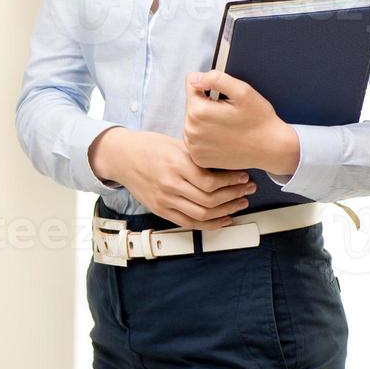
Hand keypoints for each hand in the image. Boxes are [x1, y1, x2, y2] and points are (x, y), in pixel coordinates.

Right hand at [89, 128, 256, 229]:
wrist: (122, 156)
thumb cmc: (149, 146)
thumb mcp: (175, 144)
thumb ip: (198, 156)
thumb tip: (227, 163)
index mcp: (176, 164)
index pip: (210, 180)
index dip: (232, 181)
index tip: (243, 176)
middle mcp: (170, 184)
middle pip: (210, 200)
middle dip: (234, 195)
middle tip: (248, 189)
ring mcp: (165, 200)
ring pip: (202, 214)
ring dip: (227, 211)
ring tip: (240, 202)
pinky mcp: (161, 210)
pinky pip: (189, 223)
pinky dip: (210, 224)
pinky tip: (224, 219)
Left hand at [183, 70, 297, 174]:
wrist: (271, 148)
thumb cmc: (259, 119)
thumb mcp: (243, 91)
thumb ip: (216, 79)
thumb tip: (194, 78)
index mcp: (198, 111)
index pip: (191, 85)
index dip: (208, 87)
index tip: (223, 98)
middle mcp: (191, 131)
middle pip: (191, 104)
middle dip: (207, 104)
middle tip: (229, 114)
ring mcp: (194, 147)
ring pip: (192, 122)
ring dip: (205, 121)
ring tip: (227, 126)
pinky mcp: (199, 158)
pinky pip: (196, 140)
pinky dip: (206, 137)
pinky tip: (223, 139)